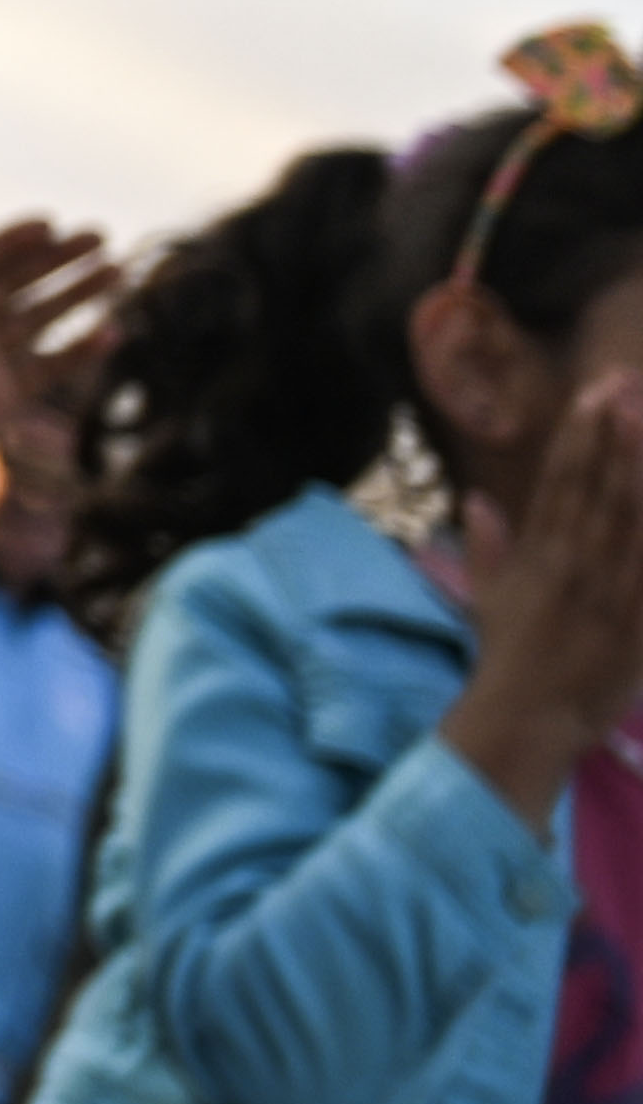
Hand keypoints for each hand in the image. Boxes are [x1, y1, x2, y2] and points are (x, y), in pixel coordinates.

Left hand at [0, 218, 121, 494]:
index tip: (48, 223)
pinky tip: (110, 332)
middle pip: (15, 280)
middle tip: (100, 235)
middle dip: (57, 259)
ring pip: (39, 317)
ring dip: (77, 295)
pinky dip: (78, 352)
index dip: (10, 241)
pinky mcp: (3, 396)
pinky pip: (48, 368)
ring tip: (116, 270)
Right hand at [448, 377, 642, 811]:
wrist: (527, 719)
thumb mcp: (488, 598)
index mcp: (537, 554)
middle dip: (611, 434)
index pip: (559, 481)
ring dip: (638, 466)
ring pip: (629, 516)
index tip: (593, 394)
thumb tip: (477, 499)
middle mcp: (572, 564)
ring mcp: (608, 592)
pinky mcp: (636, 620)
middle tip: (624, 384)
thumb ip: (488, 547)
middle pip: (596, 486)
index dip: (579, 435)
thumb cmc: (509, 658)